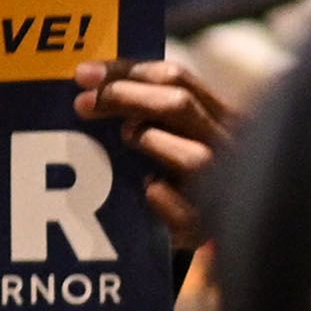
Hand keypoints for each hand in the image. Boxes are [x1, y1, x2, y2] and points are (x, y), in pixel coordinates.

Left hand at [76, 56, 233, 245]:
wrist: (206, 240)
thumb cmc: (178, 175)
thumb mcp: (173, 134)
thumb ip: (149, 106)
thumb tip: (93, 83)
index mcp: (220, 114)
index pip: (175, 77)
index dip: (127, 71)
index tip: (84, 74)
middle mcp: (229, 145)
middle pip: (180, 105)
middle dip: (125, 97)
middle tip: (82, 104)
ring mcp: (222, 186)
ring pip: (191, 155)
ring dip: (150, 141)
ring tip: (125, 140)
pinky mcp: (205, 225)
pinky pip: (181, 207)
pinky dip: (160, 195)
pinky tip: (145, 189)